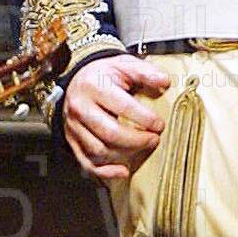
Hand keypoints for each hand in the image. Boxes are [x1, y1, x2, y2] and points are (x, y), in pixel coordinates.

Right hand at [63, 55, 170, 182]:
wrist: (76, 80)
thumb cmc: (103, 75)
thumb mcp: (123, 64)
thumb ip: (145, 71)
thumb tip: (165, 81)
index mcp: (94, 86)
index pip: (123, 107)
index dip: (145, 119)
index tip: (159, 124)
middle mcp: (80, 107)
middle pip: (110, 133)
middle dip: (137, 140)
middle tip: (154, 139)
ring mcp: (74, 126)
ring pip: (99, 151)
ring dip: (125, 155)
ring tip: (142, 148)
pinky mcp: (72, 141)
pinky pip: (86, 163)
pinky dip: (106, 172)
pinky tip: (122, 171)